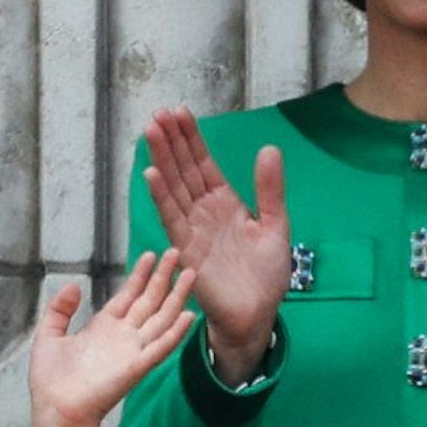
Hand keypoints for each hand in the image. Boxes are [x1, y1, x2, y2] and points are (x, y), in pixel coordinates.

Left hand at [29, 248, 195, 426]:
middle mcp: (122, 335)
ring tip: (190, 274)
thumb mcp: (49, 335)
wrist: (55, 408)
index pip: (128, 295)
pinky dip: (176, 332)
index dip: (140, 275)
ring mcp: (132, 350)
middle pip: (149, 300)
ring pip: (161, 318)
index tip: (150, 255)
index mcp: (104, 326)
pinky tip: (189, 315)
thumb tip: (74, 286)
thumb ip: (60, 310)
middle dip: (163, 277)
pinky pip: (161, 347)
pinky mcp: (137, 366)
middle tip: (177, 253)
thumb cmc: (51, 379)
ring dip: (176, 297)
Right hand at [144, 107, 288, 383]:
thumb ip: (270, 189)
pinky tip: (151, 174)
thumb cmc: (266, 275)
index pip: (204, 164)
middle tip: (157, 113)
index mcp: (225, 203)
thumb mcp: (275, 225)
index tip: (179, 112)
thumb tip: (269, 148)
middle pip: (184, 170)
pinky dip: (162, 197)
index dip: (192, 139)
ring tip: (151, 131)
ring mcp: (193, 230)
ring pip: (174, 188)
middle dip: (172, 142)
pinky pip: (172, 219)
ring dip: (162, 160)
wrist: (257, 314)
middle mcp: (205, 212)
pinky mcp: (186, 250)